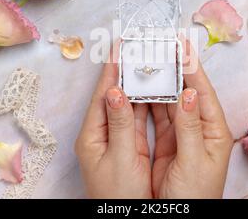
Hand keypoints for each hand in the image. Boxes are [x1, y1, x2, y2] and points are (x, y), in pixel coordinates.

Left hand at [75, 57, 151, 197]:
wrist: (129, 218)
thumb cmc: (117, 196)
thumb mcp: (119, 160)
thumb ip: (120, 124)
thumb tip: (116, 90)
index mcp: (93, 135)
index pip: (102, 94)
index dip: (110, 69)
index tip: (118, 46)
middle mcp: (103, 133)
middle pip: (114, 95)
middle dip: (125, 71)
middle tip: (137, 48)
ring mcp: (118, 138)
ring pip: (128, 104)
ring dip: (137, 84)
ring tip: (147, 61)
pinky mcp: (132, 145)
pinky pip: (140, 117)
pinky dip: (147, 102)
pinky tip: (155, 88)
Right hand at [151, 42, 233, 198]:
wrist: (176, 218)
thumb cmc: (196, 196)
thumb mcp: (194, 162)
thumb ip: (189, 127)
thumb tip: (187, 93)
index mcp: (214, 131)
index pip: (203, 92)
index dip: (193, 67)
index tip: (183, 44)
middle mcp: (199, 127)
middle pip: (186, 91)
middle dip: (174, 69)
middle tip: (161, 47)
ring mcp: (181, 133)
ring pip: (169, 100)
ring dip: (160, 81)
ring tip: (149, 60)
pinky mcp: (165, 141)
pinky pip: (156, 114)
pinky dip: (149, 99)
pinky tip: (141, 86)